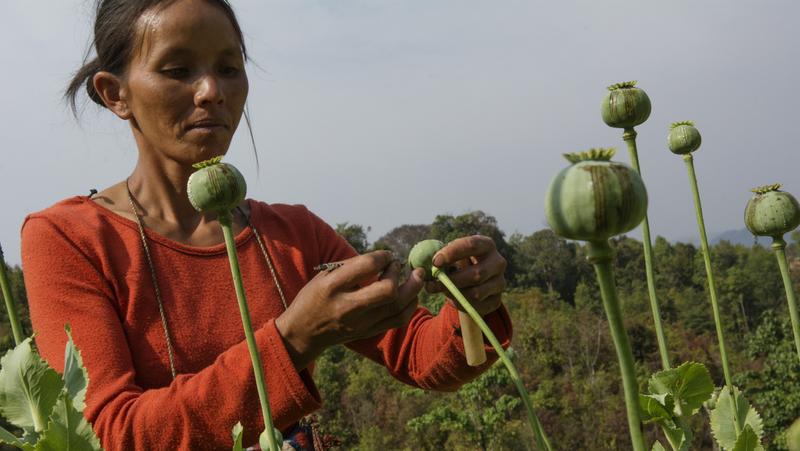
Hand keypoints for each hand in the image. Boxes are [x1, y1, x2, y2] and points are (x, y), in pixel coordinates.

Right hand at [275, 250, 424, 369]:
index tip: (386, 255)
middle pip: (388, 291)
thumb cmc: (314, 296)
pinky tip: (410, 294)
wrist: (303, 333)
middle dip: (400, 274)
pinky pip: (398, 320)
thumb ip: (352, 266)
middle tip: (400, 266)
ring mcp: (360, 323)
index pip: (367, 266)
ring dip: (413, 289)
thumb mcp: (324, 275)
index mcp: (332, 286)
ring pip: (398, 307)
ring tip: (417, 276)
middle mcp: (347, 306)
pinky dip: (410, 305)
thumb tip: (384, 258)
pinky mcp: (368, 333)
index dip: (383, 257)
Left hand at [425, 235, 506, 315]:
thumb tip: (429, 268)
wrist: (471, 283)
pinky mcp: (496, 300)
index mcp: (486, 245)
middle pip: (477, 274)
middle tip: (432, 283)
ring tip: (441, 290)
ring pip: (476, 293)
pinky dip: (460, 304)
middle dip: (452, 280)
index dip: (452, 253)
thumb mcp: (452, 256)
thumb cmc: (458, 263)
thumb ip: (442, 259)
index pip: (471, 245)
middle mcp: (498, 262)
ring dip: (454, 293)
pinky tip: (453, 298)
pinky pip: (476, 306)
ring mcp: (500, 283)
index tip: (435, 262)